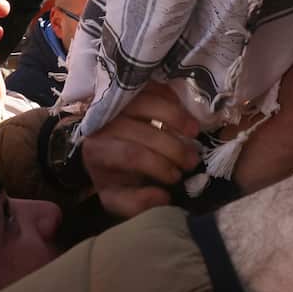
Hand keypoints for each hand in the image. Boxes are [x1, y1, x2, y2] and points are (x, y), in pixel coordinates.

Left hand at [81, 82, 200, 216]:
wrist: (99, 146)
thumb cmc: (112, 174)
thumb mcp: (116, 197)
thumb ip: (136, 204)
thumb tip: (163, 197)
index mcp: (97, 151)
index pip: (130, 155)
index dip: (158, 165)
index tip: (177, 177)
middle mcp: (103, 122)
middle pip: (143, 131)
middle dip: (173, 148)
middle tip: (192, 161)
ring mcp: (116, 101)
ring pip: (149, 103)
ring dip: (177, 117)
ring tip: (195, 133)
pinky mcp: (128, 88)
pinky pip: (153, 87)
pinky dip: (173, 99)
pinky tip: (185, 115)